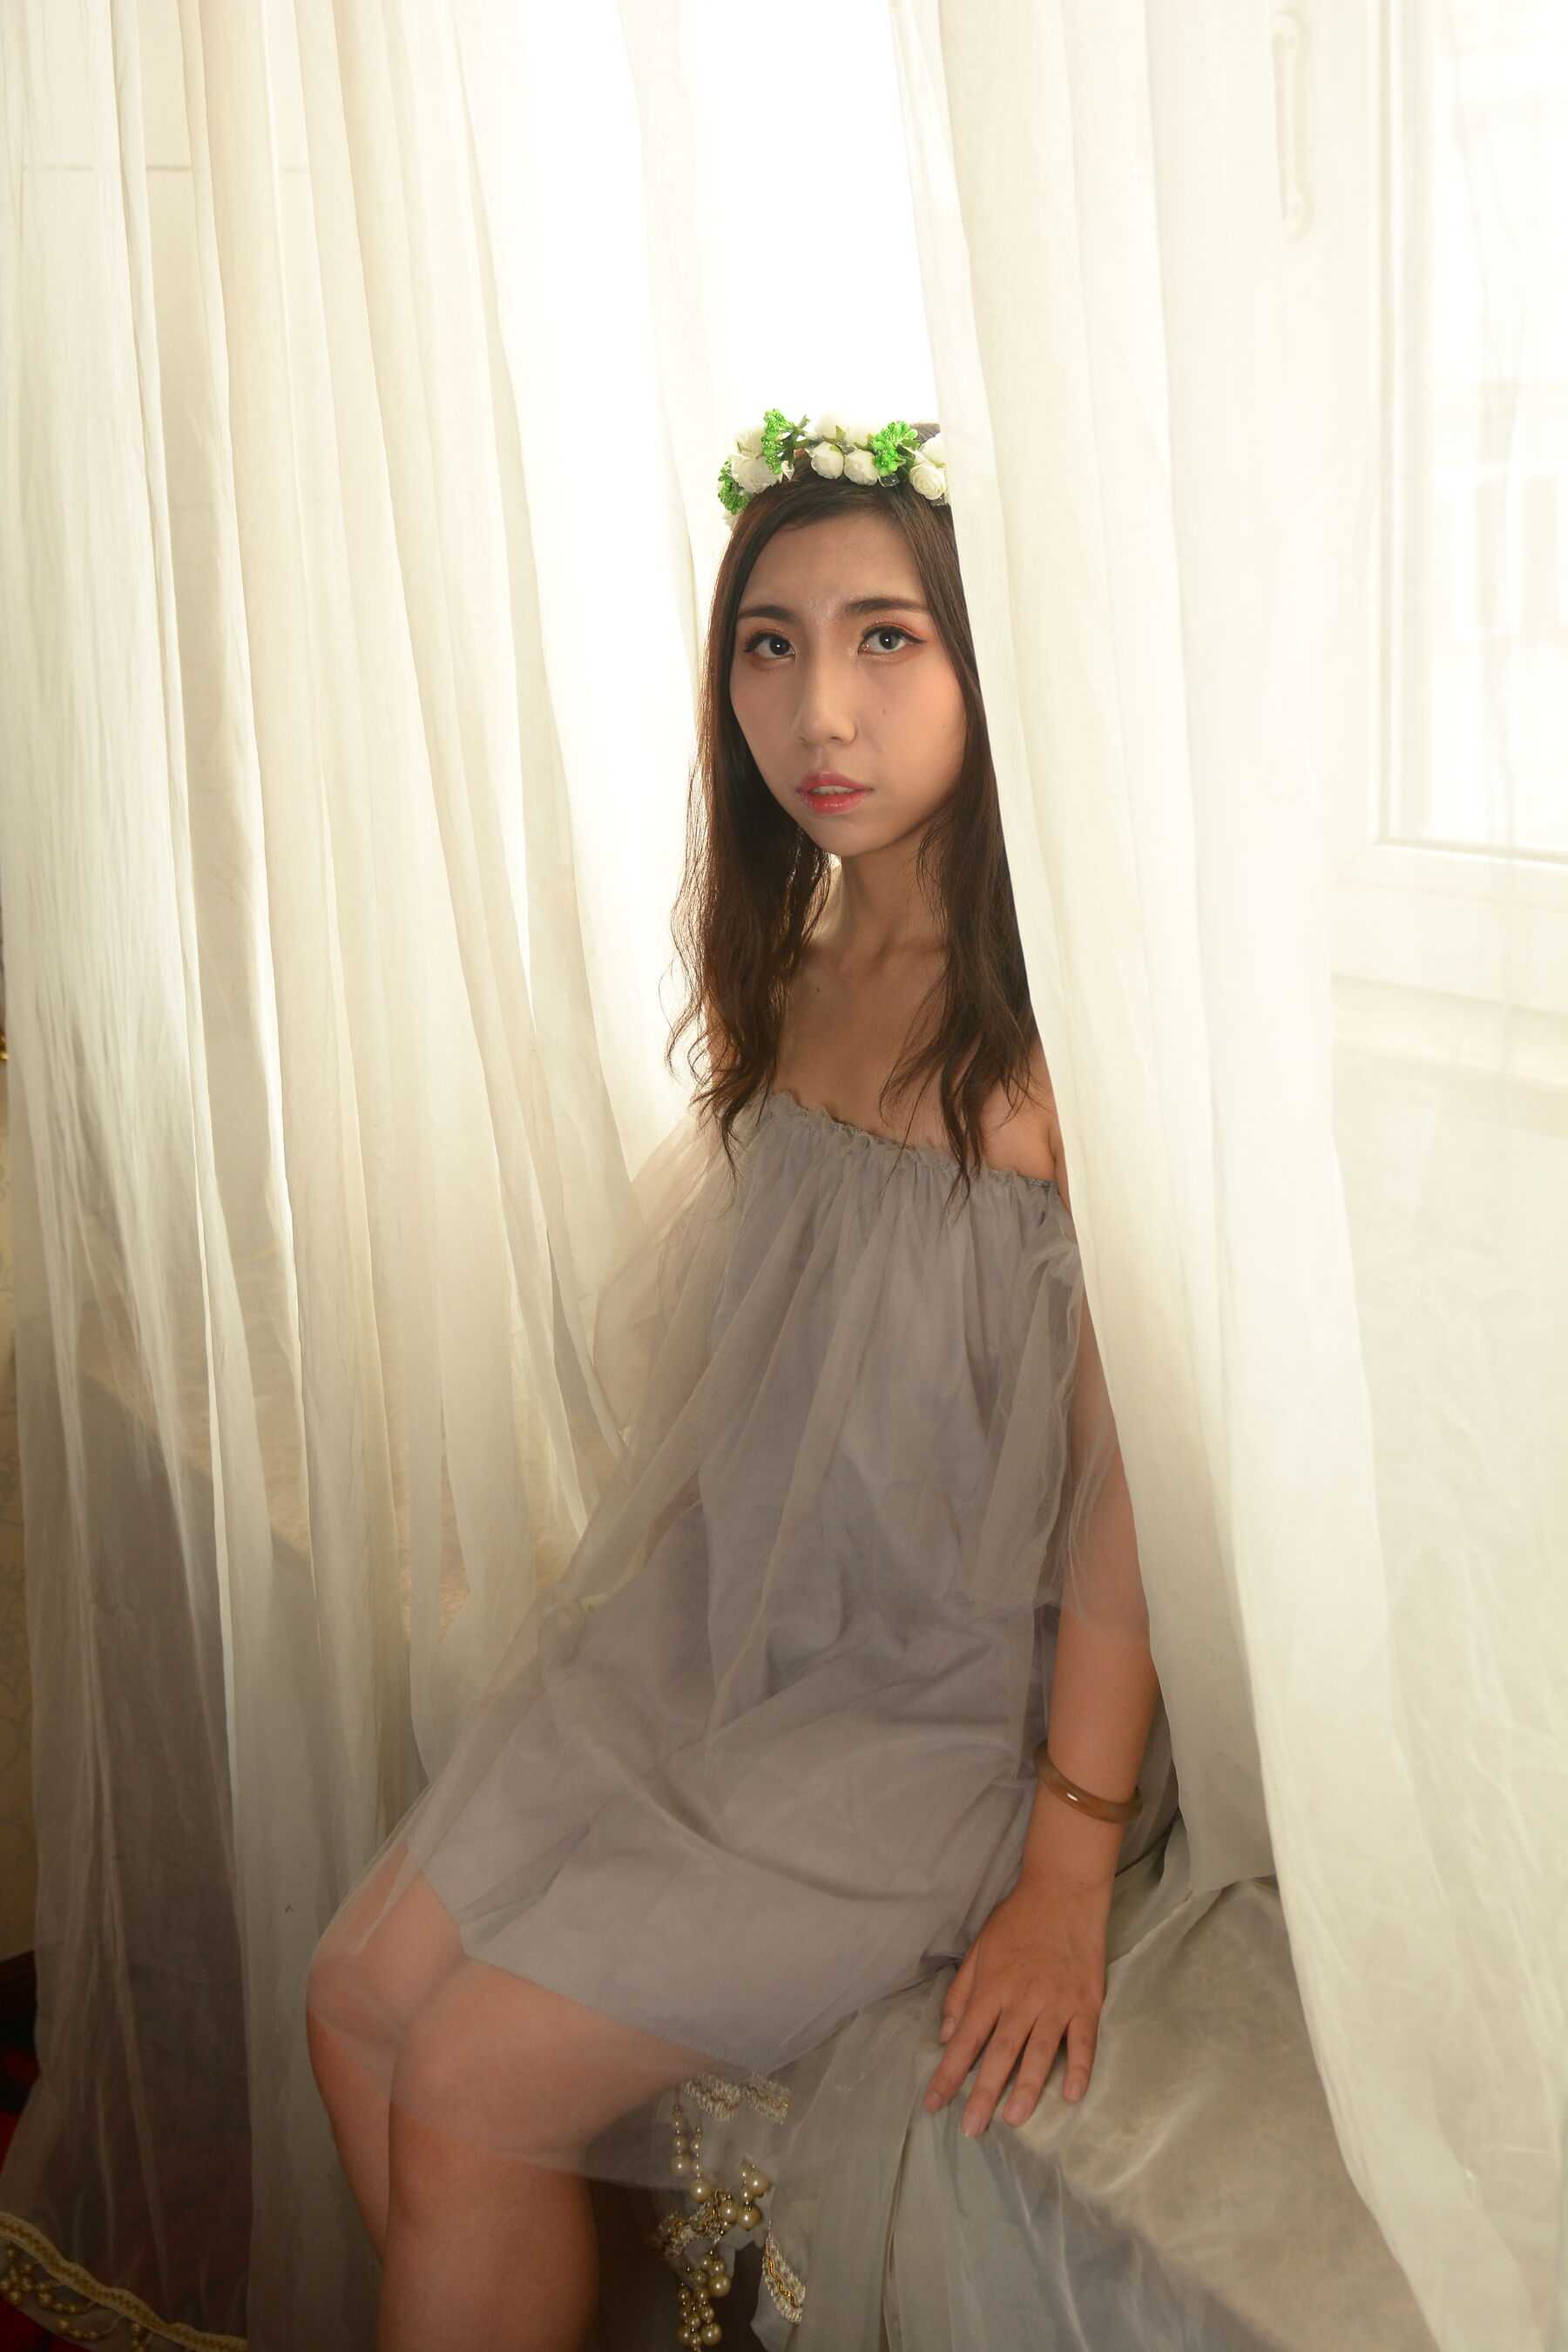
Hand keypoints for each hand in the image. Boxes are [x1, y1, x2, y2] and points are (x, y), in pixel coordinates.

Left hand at [922, 1868, 1111, 2134]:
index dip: (948, 2074)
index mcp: (992, 1987)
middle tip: (971, 2129)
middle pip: (999, 2053)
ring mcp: (1057, 2003)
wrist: (1064, 1892)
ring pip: (1039, 2052)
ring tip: (1013, 2121)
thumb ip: (962, 1993)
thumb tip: (946, 2035)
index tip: (934, 2104)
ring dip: (1026, 2088)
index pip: (965, 2039)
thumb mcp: (979, 1950)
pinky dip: (1078, 2069)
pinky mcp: (1086, 2003)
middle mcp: (1022, 1999)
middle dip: (983, 2094)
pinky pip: (1083, 2042)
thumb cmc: (1017, 1922)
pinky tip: (1070, 2095)